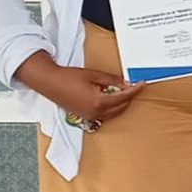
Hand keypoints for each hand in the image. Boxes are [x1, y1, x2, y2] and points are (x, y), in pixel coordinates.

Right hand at [17, 54, 142, 122]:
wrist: (49, 82)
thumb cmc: (68, 77)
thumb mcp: (94, 75)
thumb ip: (112, 81)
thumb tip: (127, 84)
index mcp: (99, 102)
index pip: (124, 97)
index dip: (135, 90)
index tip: (141, 84)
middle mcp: (96, 113)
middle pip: (122, 107)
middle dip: (129, 96)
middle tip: (133, 85)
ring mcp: (90, 116)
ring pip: (114, 113)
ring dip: (121, 103)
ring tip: (122, 90)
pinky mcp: (85, 116)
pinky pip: (105, 114)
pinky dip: (112, 107)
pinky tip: (111, 97)